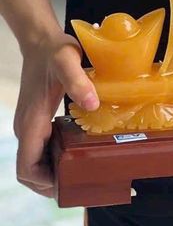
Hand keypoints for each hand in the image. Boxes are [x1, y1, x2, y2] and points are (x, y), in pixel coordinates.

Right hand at [13, 32, 98, 196]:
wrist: (41, 41)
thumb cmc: (54, 51)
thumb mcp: (68, 62)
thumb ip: (78, 82)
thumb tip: (93, 104)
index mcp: (31, 122)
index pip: (27, 168)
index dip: (44, 183)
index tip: (68, 185)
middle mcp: (26, 127)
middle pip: (31, 170)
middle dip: (52, 182)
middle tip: (83, 182)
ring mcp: (30, 124)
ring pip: (35, 160)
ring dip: (53, 171)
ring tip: (82, 171)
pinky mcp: (37, 118)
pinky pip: (41, 147)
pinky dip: (55, 156)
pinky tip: (76, 150)